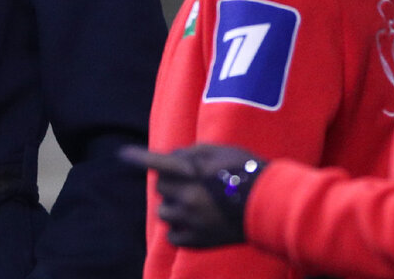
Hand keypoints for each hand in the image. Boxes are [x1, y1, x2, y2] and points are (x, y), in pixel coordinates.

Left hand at [119, 143, 265, 248]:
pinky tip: (195, 222)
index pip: (160, 163)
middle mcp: (189, 197)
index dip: (140, 157)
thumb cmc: (248, 172)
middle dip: (170, 183)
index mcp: (194, 174)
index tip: (123, 153)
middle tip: (190, 183)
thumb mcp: (222, 152)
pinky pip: (173, 236)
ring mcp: (192, 221)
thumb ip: (193, 152)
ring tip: (195, 204)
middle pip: (161, 188)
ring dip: (174, 207)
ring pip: (165, 213)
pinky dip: (179, 229)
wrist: (270, 206)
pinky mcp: (198, 241)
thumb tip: (173, 156)